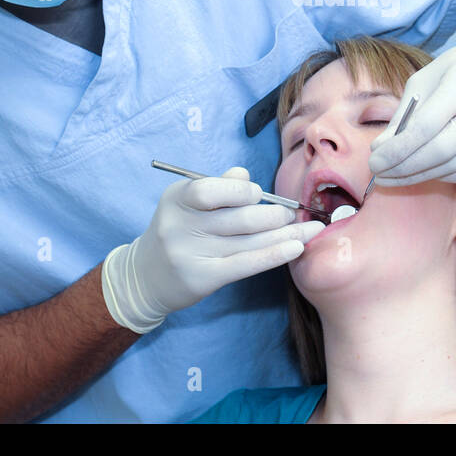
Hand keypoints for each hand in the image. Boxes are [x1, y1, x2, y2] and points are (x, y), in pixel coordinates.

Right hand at [102, 167, 324, 332]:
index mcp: (177, 198)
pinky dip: (276, 254)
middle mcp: (180, 226)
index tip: (259, 195)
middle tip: (293, 214)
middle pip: (239, 218)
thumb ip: (217, 185)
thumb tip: (246, 177)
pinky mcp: (203, 278)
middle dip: (274, 215)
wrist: (146, 277)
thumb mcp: (187, 202)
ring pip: (250, 241)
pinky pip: (247, 264)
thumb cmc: (177, 230)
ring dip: (286, 234)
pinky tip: (297, 248)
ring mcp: (190, 254)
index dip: (242, 191)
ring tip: (309, 229)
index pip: (211, 189)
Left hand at [368, 22, 455, 185]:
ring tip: (399, 175)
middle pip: (442, 151)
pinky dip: (445, 175)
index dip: (397, 149)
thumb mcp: (424, 80)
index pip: (426, 125)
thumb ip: (404, 115)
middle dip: (405, 168)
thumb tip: (381, 150)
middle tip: (382, 175)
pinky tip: (428, 170)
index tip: (374, 162)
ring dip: (422, 175)